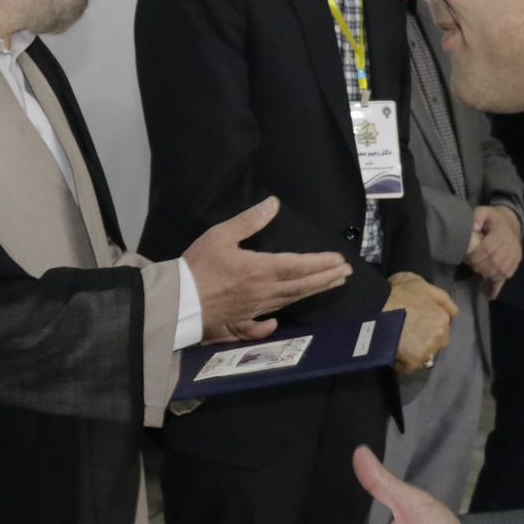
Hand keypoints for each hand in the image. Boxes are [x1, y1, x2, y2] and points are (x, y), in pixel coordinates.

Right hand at [185, 198, 352, 341]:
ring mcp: (256, 308)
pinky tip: (283, 315)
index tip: (340, 260)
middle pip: (303, 285)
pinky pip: (267, 319)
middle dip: (327, 278)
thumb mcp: (220, 235)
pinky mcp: (243, 319)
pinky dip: (281, 314)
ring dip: (315, 291)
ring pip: (292, 299)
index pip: (299, 266)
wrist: (177, 300)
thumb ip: (249, 220)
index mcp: (260, 269)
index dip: (321, 263)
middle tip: (346, 273)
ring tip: (332, 284)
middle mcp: (264, 291)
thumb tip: (272, 203)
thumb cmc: (196, 266)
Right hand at [382, 272, 455, 372]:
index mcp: (443, 318)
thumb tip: (454, 311)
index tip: (413, 324)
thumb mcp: (420, 284)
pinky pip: (409, 366)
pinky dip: (401, 363)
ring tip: (396, 344)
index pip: (441, 329)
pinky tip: (392, 353)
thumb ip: (439, 297)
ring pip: (422, 356)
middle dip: (423, 341)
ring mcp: (427, 348)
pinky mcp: (414, 360)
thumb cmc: (397, 292)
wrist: (377, 306)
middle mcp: (440, 334)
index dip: (426, 327)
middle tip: (405, 334)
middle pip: (434, 344)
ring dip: (413, 352)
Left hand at [464, 206, 522, 298]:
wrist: (511, 222)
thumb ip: (477, 217)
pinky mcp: (515, 264)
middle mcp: (511, 246)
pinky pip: (505, 277)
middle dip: (479, 266)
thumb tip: (474, 228)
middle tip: (470, 263)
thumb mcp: (484, 211)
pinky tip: (488, 295)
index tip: (467, 257)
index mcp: (502, 233)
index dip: (476, 256)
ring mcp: (514, 257)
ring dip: (486, 274)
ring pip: (499, 272)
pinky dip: (496, 287)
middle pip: (493, 262)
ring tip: (477, 270)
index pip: (489, 249)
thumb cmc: (493, 218)